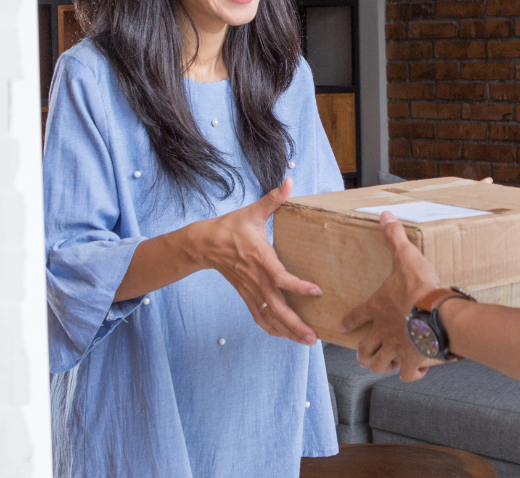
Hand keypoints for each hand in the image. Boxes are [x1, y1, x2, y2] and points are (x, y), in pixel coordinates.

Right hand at [197, 178, 320, 344]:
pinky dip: (272, 328)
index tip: (316, 291)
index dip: (297, 286)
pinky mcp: (245, 295)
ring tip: (306, 341)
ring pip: (268, 316)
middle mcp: (255, 277)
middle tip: (313, 336)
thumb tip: (289, 179)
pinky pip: (258, 316)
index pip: (279, 276)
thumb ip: (273, 198)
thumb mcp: (253, 211)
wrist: (203, 244)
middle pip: (275, 306)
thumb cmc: (231, 226)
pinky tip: (285, 336)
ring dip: (287, 331)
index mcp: (259, 257)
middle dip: (294, 323)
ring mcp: (249, 289)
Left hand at [339, 210, 442, 380]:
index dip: (348, 321)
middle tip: (366, 354)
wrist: (437, 313)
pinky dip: (411, 373)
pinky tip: (416, 370)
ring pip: (380, 365)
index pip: (356, 315)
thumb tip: (385, 215)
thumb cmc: (420, 287)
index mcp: (378, 308)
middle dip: (363, 354)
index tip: (342, 326)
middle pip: (365, 349)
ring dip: (381, 365)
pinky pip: (407, 374)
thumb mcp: (406, 256)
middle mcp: (383, 331)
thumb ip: (394, 237)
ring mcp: (396, 348)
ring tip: (387, 364)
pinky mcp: (412, 361)